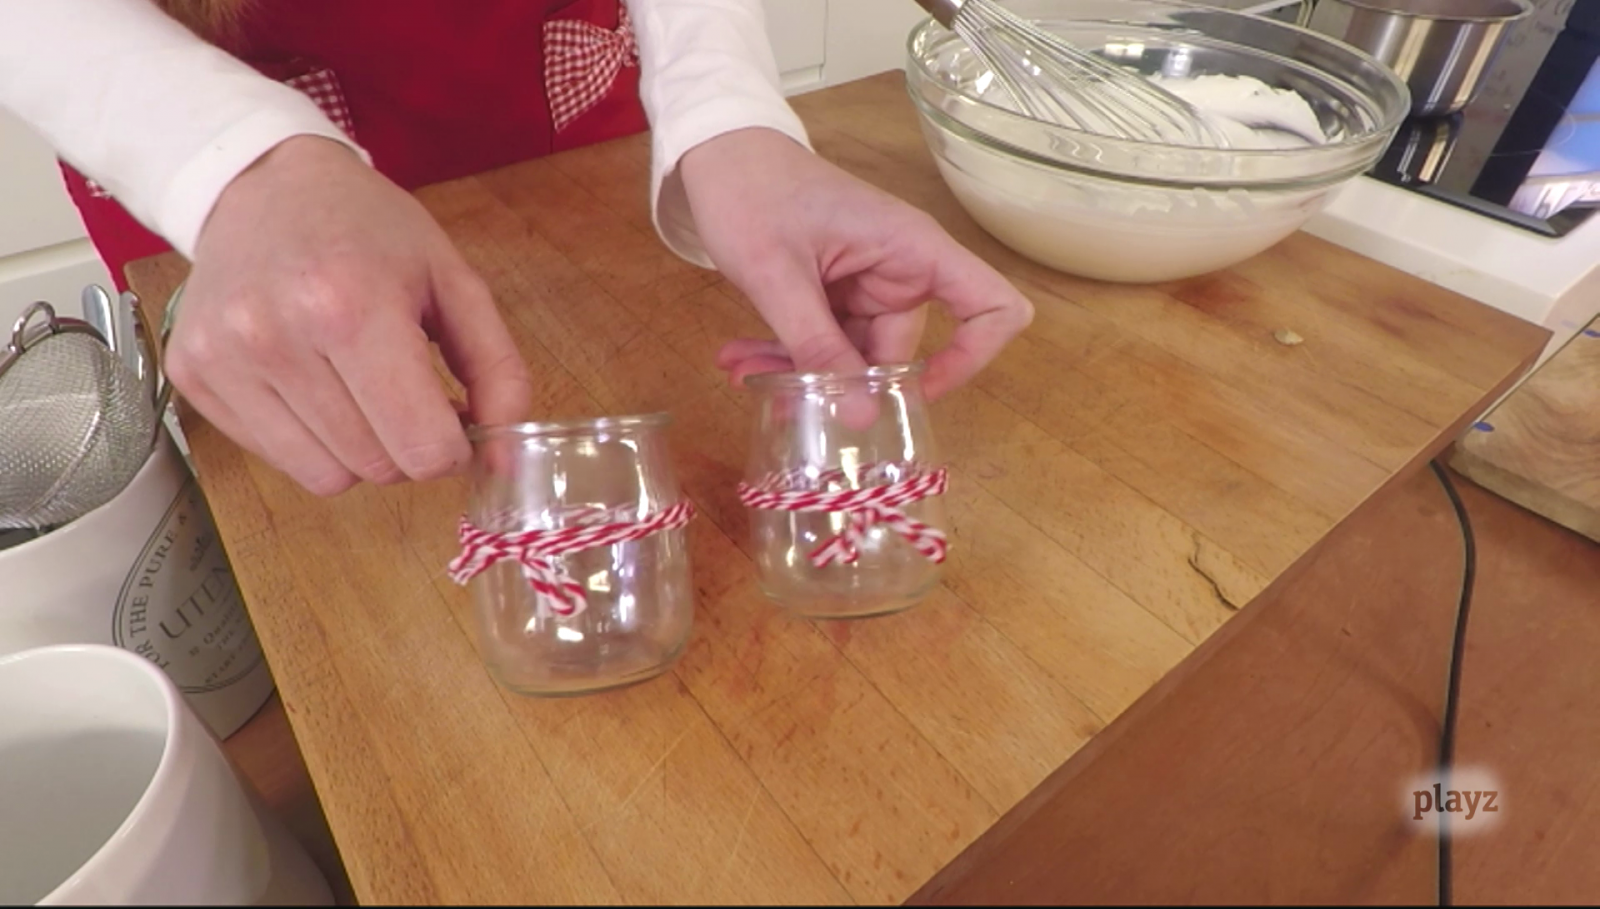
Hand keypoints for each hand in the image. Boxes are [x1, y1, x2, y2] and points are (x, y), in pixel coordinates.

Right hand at [164, 136, 531, 495]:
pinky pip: (276, 459)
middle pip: (376, 466)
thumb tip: (505, 456)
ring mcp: (225, 359)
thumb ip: (497, 372)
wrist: (264, 185)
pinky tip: (309, 380)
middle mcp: (277, 335)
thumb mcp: (454, 281)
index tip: (450, 418)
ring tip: (354, 383)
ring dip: (357, 448)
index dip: (451, 448)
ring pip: (326, 477)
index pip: (421, 447)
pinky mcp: (192, 376)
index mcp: (352, 305)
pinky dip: (307, 439)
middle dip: (405, 445)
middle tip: (403, 391)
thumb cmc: (368, 230)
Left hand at [678, 127, 1032, 398]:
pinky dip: (786, 354)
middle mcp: (900, 270)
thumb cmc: (751, 191)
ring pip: (853, 355)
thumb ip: (817, 345)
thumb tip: (862, 418)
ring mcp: (867, 284)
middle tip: (780, 397)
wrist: (716, 150)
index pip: (992, 307)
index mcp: (912, 249)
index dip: (974, 357)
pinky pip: (825, 341)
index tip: (918, 394)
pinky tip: (738, 358)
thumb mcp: (777, 275)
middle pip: (901, 352)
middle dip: (843, 384)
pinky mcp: (836, 292)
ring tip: (737, 369)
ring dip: (799, 371)